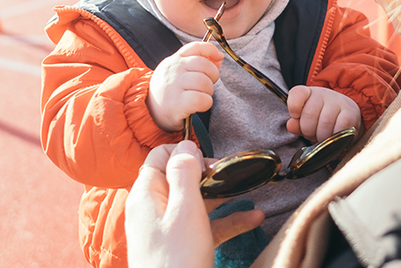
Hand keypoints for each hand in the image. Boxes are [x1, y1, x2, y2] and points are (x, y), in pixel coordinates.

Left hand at [126, 142, 264, 267]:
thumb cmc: (176, 260)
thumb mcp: (185, 209)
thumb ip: (185, 173)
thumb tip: (186, 145)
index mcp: (147, 193)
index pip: (161, 155)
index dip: (186, 152)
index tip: (211, 161)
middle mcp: (153, 208)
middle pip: (181, 178)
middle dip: (210, 174)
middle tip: (235, 176)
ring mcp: (167, 229)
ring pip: (197, 202)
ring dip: (224, 197)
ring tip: (251, 192)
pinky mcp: (181, 247)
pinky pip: (205, 226)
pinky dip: (227, 221)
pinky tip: (253, 219)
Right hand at [147, 42, 222, 131]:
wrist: (149, 111)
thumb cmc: (168, 91)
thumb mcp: (177, 72)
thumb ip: (196, 63)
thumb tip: (218, 58)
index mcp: (174, 60)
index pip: (196, 47)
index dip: (211, 49)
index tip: (219, 57)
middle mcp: (174, 70)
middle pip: (204, 65)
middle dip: (213, 76)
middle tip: (207, 86)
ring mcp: (174, 86)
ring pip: (204, 82)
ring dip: (209, 91)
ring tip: (201, 96)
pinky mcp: (177, 103)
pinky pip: (202, 99)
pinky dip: (206, 103)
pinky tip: (199, 106)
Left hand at [286, 86, 362, 142]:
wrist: (349, 117)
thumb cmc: (323, 119)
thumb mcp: (306, 120)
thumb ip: (297, 123)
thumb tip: (291, 126)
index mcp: (309, 93)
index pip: (297, 94)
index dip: (294, 108)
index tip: (296, 117)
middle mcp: (324, 94)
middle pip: (309, 114)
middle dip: (308, 130)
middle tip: (313, 133)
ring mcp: (339, 102)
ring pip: (324, 123)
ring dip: (322, 136)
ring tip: (323, 137)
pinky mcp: (351, 113)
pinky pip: (339, 128)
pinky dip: (334, 136)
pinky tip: (334, 136)